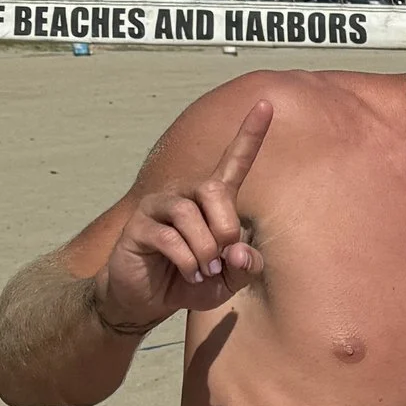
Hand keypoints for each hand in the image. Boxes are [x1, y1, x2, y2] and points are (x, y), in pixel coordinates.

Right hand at [97, 99, 272, 331]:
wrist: (148, 301)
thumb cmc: (192, 282)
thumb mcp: (229, 280)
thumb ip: (245, 265)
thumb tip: (238, 250)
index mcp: (212, 201)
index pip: (234, 161)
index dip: (250, 134)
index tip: (266, 104)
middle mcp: (186, 195)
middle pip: (213, 189)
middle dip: (225, 227)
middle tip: (222, 259)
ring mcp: (159, 207)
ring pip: (190, 214)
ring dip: (204, 250)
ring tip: (204, 270)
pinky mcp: (139, 225)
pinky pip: (169, 237)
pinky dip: (187, 260)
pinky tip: (189, 272)